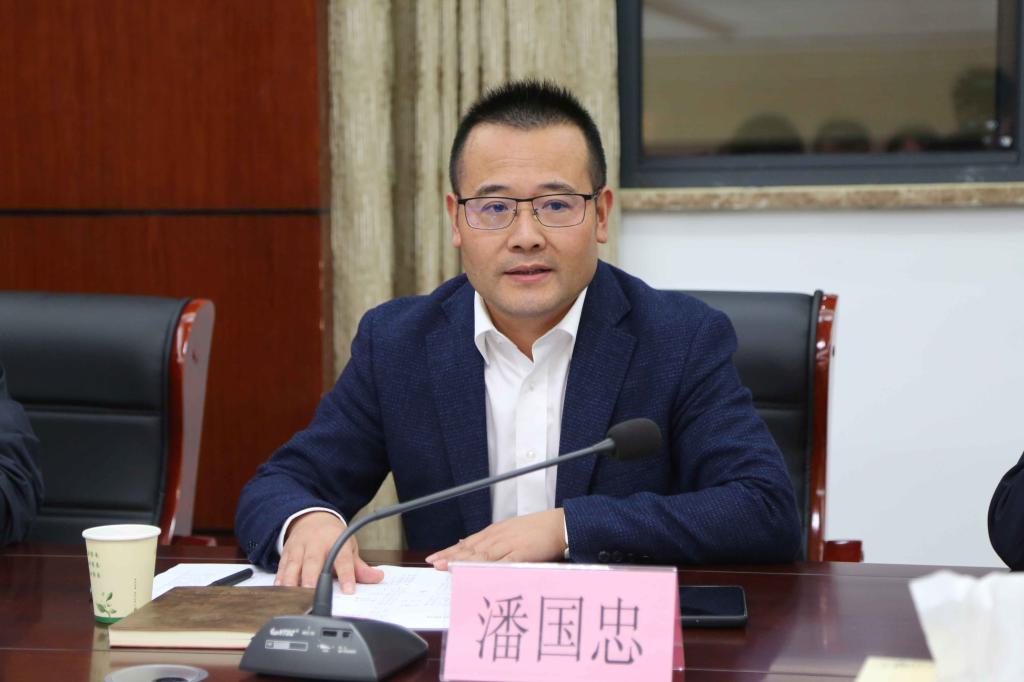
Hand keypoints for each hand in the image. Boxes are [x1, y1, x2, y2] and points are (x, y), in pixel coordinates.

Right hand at [274, 511, 383, 592]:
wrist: (312, 518)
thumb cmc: (332, 536)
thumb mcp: (349, 546)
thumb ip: (360, 566)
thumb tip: (376, 578)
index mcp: (335, 540)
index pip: (342, 559)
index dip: (346, 575)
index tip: (348, 590)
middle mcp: (316, 543)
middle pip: (313, 561)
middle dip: (312, 578)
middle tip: (313, 594)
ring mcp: (299, 547)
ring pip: (293, 565)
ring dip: (293, 581)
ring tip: (294, 597)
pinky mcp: (286, 553)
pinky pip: (281, 567)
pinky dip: (280, 579)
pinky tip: (279, 590)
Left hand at [425, 508, 566, 569]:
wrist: (559, 524)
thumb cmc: (536, 530)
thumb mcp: (508, 530)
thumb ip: (488, 539)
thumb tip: (464, 543)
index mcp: (495, 532)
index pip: (468, 543)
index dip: (450, 551)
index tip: (434, 558)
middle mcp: (499, 537)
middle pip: (471, 549)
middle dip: (451, 557)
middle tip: (434, 563)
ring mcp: (509, 545)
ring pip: (482, 555)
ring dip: (464, 562)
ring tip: (447, 568)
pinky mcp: (522, 554)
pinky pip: (503, 563)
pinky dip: (489, 567)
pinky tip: (477, 573)